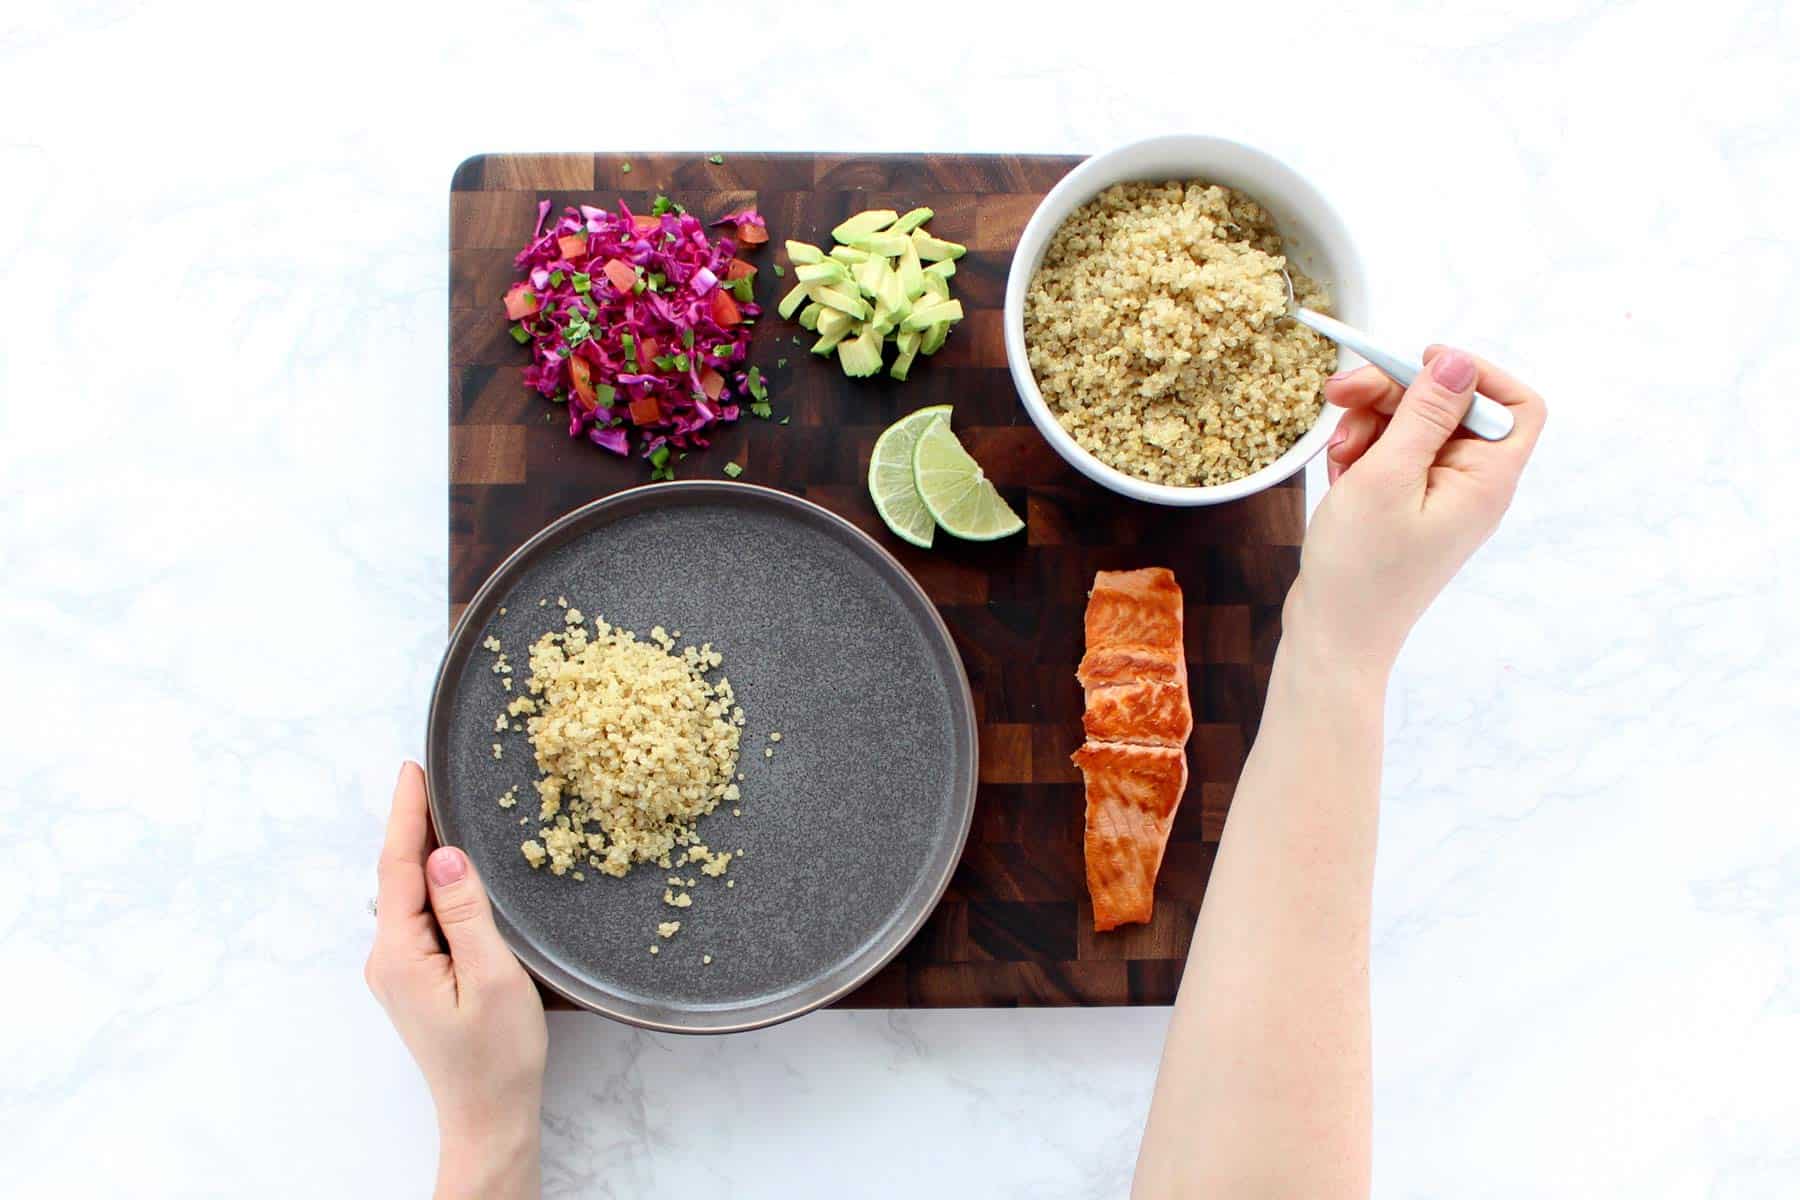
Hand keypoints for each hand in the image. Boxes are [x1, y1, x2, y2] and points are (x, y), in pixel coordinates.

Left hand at [365, 762, 546, 1199]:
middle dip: (411, 823)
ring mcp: (399, 970)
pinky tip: (451, 865)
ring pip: (409, 894)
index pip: (397, 867)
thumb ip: (467, 912)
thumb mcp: (493, 977)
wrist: (488, 1117)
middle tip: (430, 773)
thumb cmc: (497, 1057)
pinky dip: (432, 881)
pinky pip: (420, 915)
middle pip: (397, 875)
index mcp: (400, 955)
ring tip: (443, 805)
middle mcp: (388, 958)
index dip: (405, 814)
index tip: (411, 769)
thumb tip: (445, 855)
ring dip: (423, 851)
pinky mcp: (416, 978)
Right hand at [1287, 346, 1546, 674]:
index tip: (1420, 362)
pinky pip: (1393, 457)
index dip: (1473, 373)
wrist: (1334, 637)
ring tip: (1338, 452)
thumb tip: (1459, 363)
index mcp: (1486, 480)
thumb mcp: (1387, 477)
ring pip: (1414, 428)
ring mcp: (1439, 498)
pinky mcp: (1408, 508)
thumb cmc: (1361, 569)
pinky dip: (1363, 453)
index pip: (1512, 404)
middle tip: (1341, 393)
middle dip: (1395, 394)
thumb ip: (1424, 413)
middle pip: (1450, 408)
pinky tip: (1339, 473)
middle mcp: (1472, 486)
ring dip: (1370, 424)